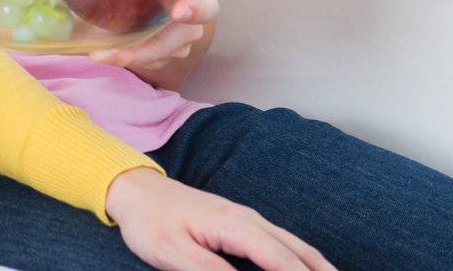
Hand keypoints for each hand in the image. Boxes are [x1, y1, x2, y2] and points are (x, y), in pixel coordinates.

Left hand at [90, 0, 218, 73]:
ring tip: (97, 54)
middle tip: (116, 54)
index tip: (176, 11)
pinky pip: (146, 61)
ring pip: (159, 56)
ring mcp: (179, 41)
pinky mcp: (162, 53)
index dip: (195, 10)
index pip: (207, 6)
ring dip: (129, 57)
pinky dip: (124, 57)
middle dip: (146, 50)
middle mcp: (193, 22)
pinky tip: (99, 51)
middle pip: (177, 41)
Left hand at [106, 168, 334, 270]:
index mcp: (234, 226)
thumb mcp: (173, 253)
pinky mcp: (242, 226)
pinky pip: (283, 245)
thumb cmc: (150, 222)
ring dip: (318, 268)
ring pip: (296, 247)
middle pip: (298, 253)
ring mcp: (248, 220)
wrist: (134, 189)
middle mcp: (249, 220)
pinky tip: (310, 270)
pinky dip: (303, 261)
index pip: (280, 262)